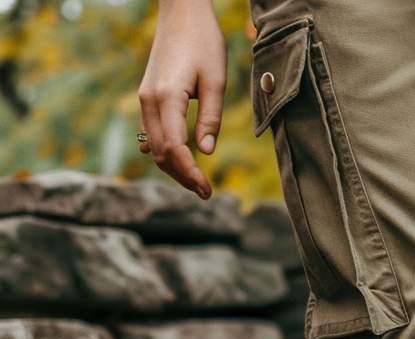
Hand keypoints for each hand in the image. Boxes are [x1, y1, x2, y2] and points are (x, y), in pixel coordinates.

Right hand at [138, 0, 226, 198]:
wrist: (181, 11)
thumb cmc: (204, 41)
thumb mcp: (216, 81)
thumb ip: (211, 118)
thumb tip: (206, 152)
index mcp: (167, 97)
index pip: (175, 148)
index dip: (191, 174)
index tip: (208, 190)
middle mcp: (149, 100)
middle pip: (161, 153)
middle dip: (183, 177)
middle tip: (206, 192)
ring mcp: (144, 98)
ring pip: (153, 147)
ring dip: (173, 168)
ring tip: (197, 181)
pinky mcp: (147, 97)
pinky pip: (150, 134)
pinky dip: (164, 152)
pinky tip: (179, 163)